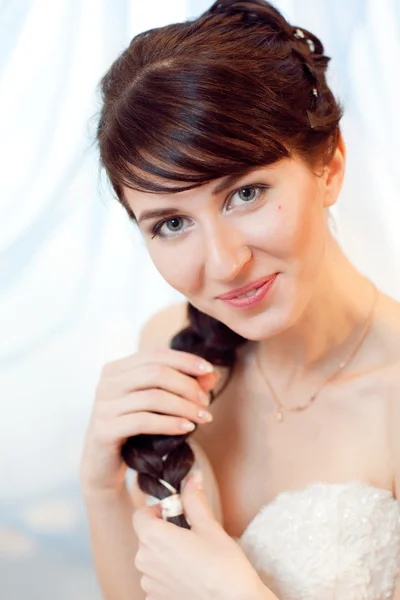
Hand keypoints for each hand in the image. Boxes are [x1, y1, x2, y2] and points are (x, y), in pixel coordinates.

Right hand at [80, 348, 217, 497]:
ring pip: (153, 397)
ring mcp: (103, 405)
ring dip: (184, 406)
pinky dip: (170, 423)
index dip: (185, 360)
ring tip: (203, 417)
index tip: (209, 371)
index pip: (155, 355)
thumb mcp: (158, 405)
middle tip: (206, 402)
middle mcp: (107, 383)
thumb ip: (183, 386)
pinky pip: (144, 421)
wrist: (104, 466)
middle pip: (156, 373)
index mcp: (117, 369)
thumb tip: (211, 375)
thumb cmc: (134, 431)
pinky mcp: (104, 429)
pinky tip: (187, 428)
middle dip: (187, 386)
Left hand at [133, 471, 268, 599]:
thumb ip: (194, 499)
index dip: (157, 510)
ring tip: (193, 559)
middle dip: (164, 532)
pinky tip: (190, 578)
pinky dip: (169, 577)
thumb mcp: (209, 526)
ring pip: (152, 560)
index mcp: (153, 538)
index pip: (140, 515)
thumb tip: (193, 477)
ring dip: (166, 556)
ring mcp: (149, 585)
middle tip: (190, 536)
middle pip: (146, 537)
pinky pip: (157, 581)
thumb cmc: (223, 566)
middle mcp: (144, 562)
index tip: (175, 513)